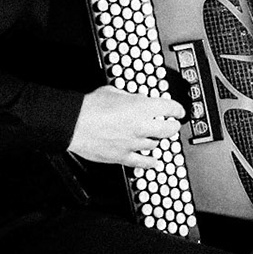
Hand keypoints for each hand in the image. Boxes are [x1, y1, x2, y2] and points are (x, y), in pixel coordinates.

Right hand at [68, 86, 186, 167]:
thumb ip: (130, 97)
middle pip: (168, 129)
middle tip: (172, 125)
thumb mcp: (113, 91)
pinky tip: (154, 162)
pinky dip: (150, 162)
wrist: (74, 124)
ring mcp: (133, 143)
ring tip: (156, 138)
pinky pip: (142, 162)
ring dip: (157, 140)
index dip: (177, 109)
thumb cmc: (89, 107)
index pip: (170, 108)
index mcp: (142, 107)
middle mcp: (142, 126)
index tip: (178, 111)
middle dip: (172, 126)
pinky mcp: (123, 156)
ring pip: (155, 144)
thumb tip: (135, 100)